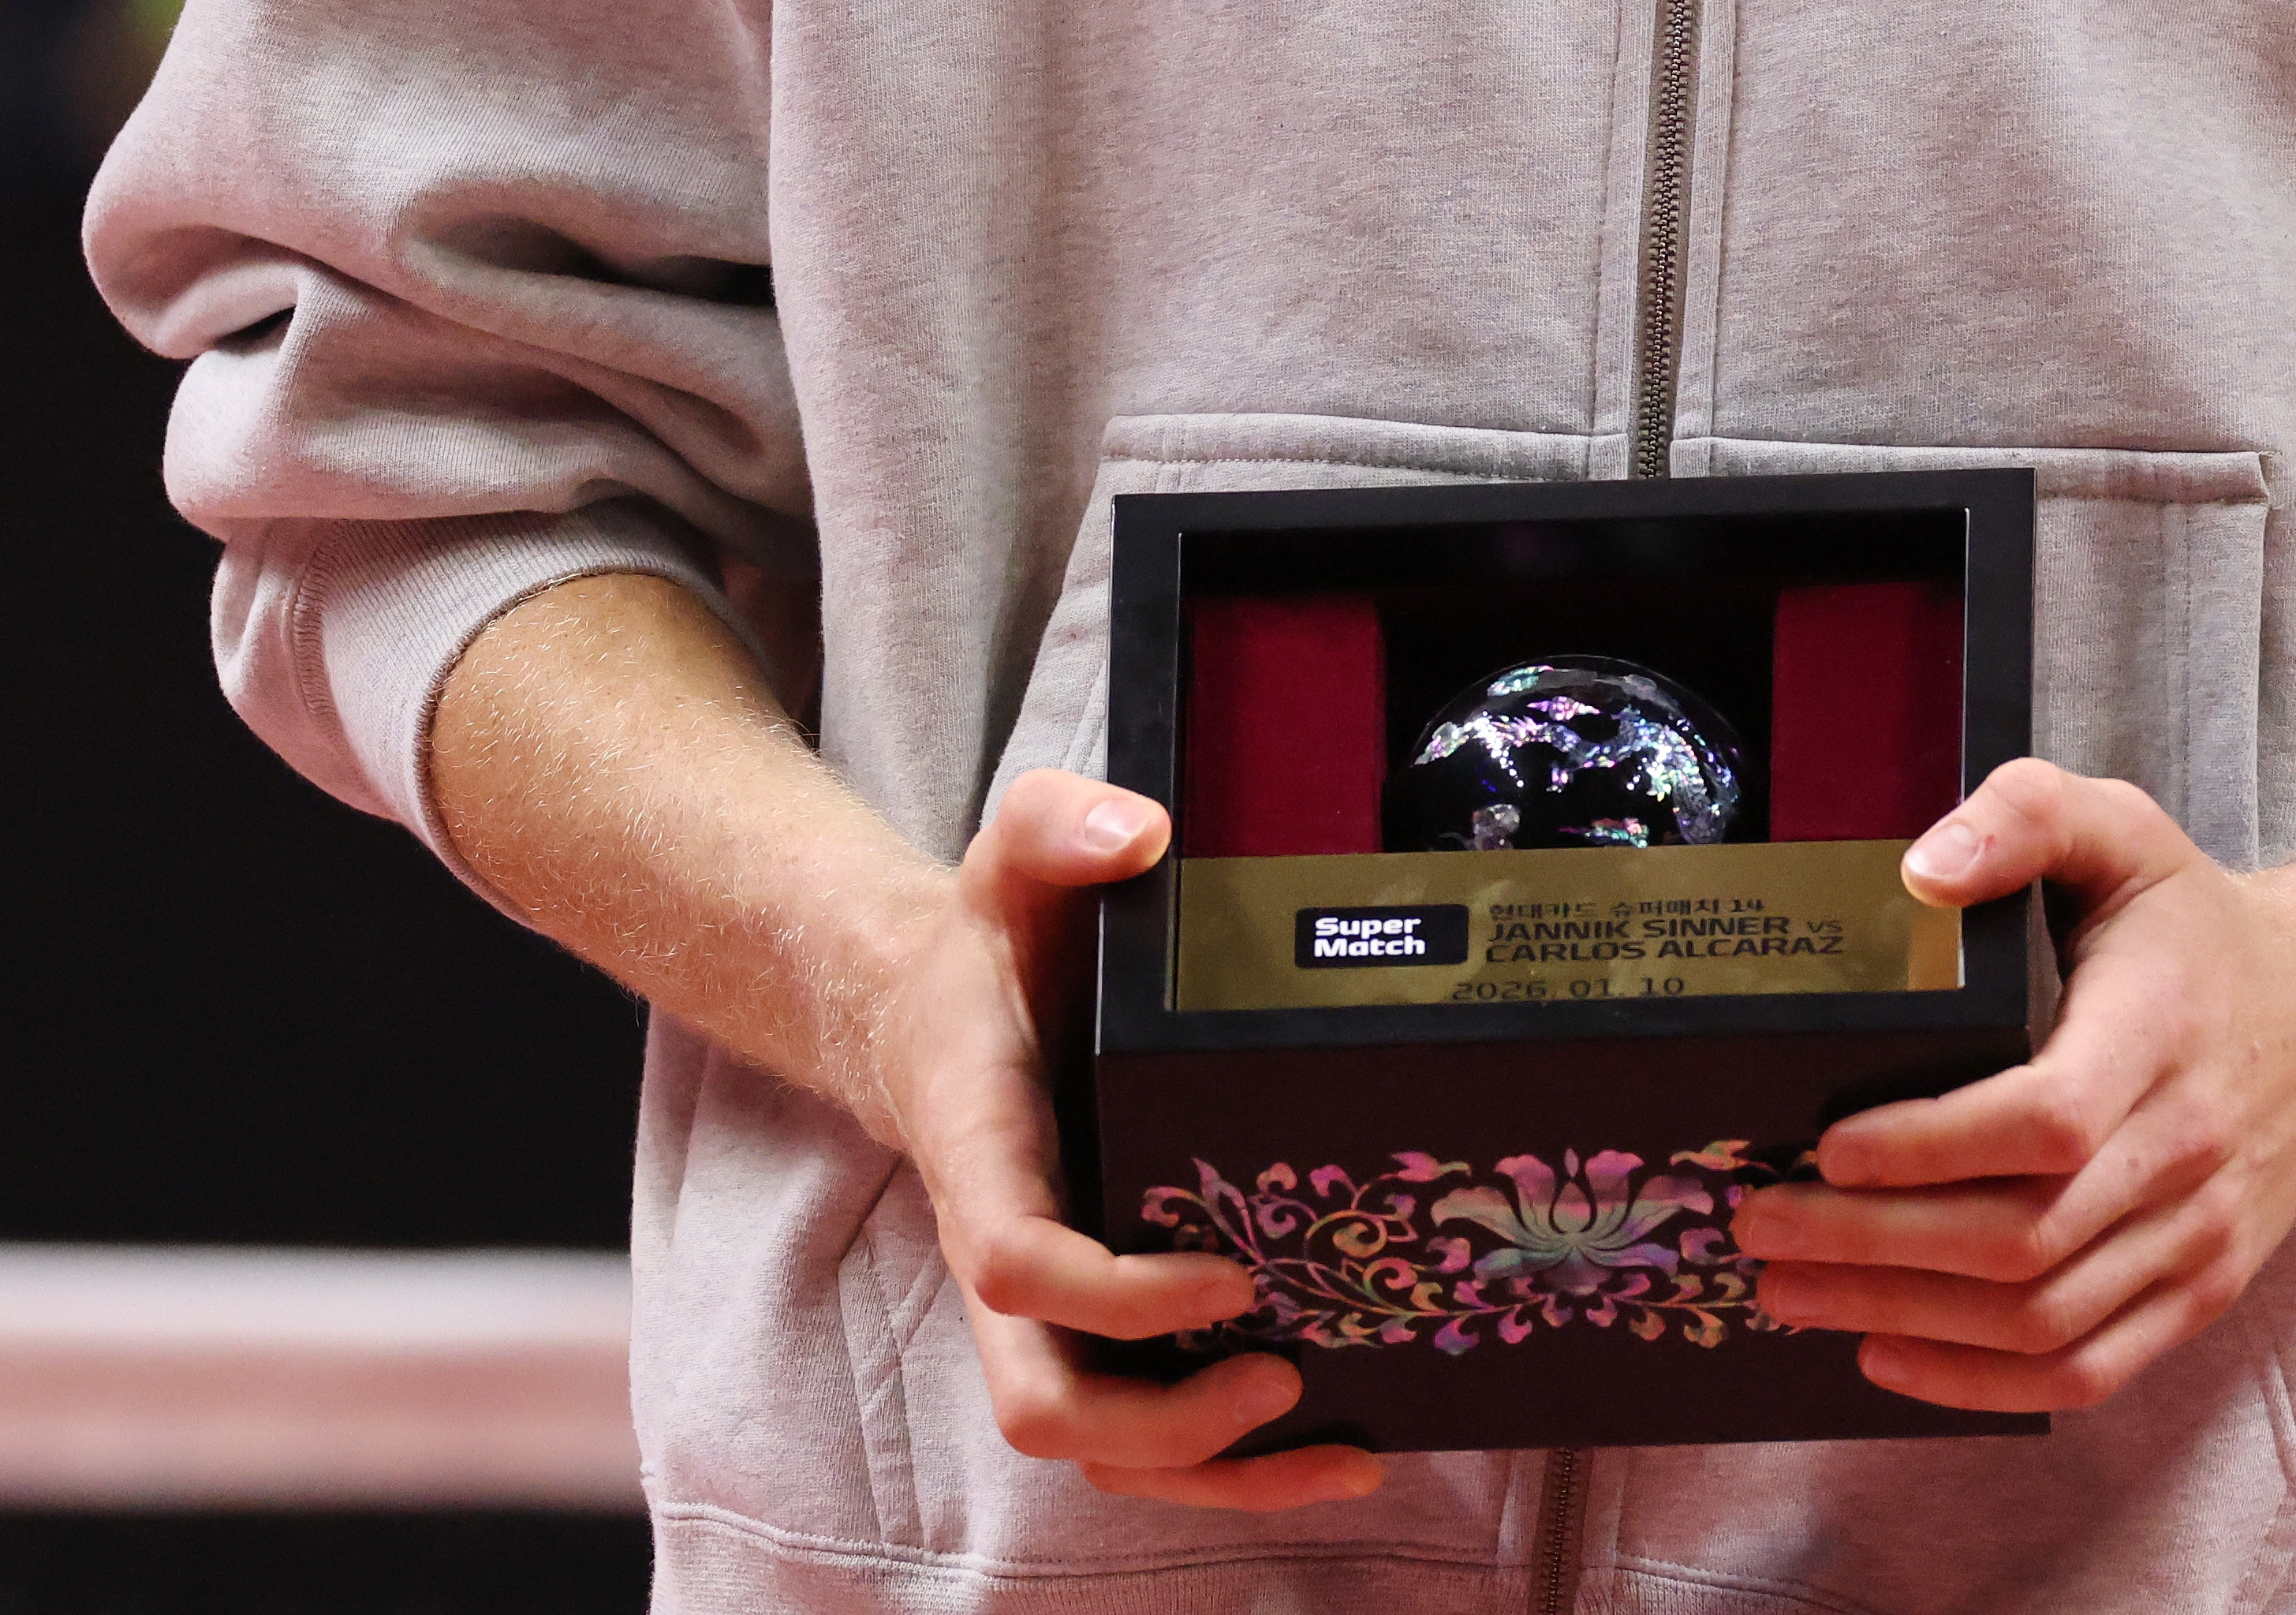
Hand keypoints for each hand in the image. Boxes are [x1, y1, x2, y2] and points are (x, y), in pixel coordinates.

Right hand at [862, 770, 1378, 1510]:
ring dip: (1215, 1474)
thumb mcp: (1016, 853)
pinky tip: (1342, 1443)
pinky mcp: (1097, 1322)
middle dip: (1164, 1425)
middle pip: (1047, 1404)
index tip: (1228, 1275)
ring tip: (1349, 1448)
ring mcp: (1048, 1308)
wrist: (946, 1005)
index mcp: (983, 1154)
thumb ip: (1057, 822)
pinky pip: (1142, 1431)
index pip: (1016, 1264)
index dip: (1116, 1295)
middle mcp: (1006, 1255)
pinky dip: (1231, 1465)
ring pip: (1098, 1447)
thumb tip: (1137, 833)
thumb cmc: (998, 938)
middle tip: (1286, 1372)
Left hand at [1736, 763, 2295, 1411]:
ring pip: (2042, 1316)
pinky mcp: (2202, 1291)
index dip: (1928, 1147)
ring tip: (1791, 1292)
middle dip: (1873, 1246)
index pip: (2044, 1118)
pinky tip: (1888, 1353)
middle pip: (2023, 1236)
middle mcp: (2190, 1146)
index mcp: (2163, 1030)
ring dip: (1902, 1318)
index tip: (1825, 1147)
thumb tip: (1920, 870)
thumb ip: (2028, 815)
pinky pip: (2090, 1369)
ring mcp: (2199, 1234)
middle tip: (1761, 1226)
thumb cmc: (2201, 931)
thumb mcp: (2128, 832)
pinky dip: (1980, 1384)